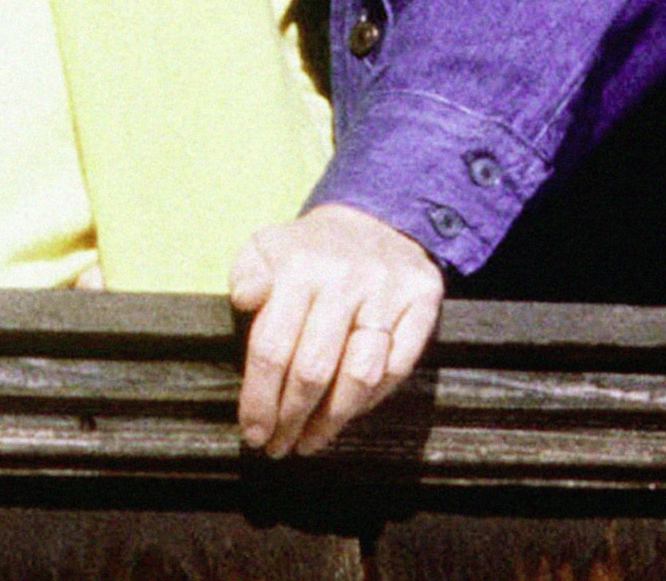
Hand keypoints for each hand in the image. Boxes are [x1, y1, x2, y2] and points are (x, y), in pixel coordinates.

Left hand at [228, 204, 441, 456]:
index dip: (260, 397)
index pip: (273, 345)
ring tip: (309, 442)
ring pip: (360, 375)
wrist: (375, 219)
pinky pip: (398, 367)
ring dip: (332, 420)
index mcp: (298, 266)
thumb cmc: (309, 250)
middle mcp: (344, 280)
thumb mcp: (267, 247)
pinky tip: (348, 415)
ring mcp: (387, 293)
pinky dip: (373, 399)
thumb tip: (243, 300)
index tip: (253, 431)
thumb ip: (248, 273)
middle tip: (277, 446)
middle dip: (291, 417)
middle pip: (314, 368)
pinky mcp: (422, 303)